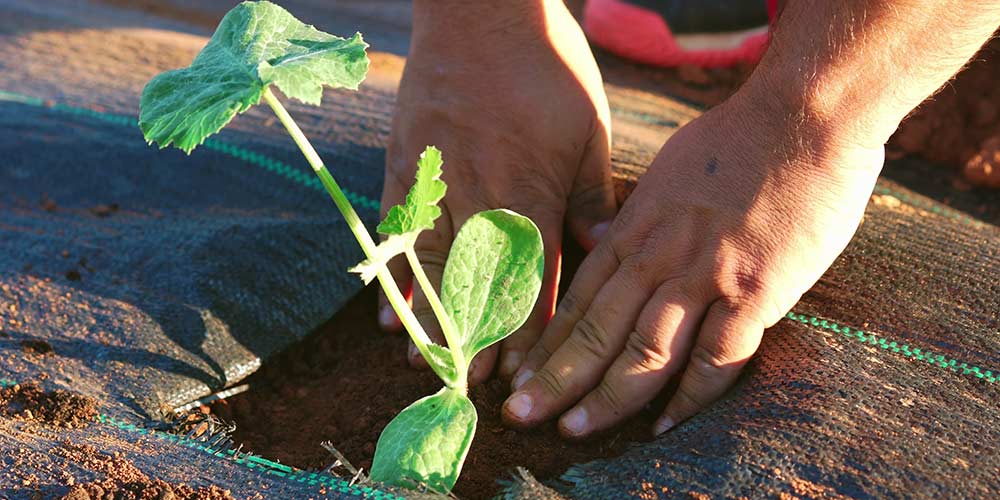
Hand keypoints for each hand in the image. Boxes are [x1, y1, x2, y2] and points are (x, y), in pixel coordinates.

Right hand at [380, 0, 616, 383]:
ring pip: (434, 266)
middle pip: (478, 283)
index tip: (519, 372)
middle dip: (476, 339)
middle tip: (470, 388)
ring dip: (432, 319)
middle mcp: (480, 196)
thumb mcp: (587, 126)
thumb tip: (601, 246)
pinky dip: (395, 272)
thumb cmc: (546, 66)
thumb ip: (590, 193)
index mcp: (531, 191)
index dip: (524, 330)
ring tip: (428, 363)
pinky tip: (391, 310)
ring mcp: (436, 182)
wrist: (481, 12)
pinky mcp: (405, 166)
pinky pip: (397, 230)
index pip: (531, 277)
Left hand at [502, 87, 885, 436]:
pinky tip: (664, 424)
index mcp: (636, 229)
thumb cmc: (738, 139)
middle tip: (518, 418)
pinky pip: (717, 358)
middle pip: (596, 332)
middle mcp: (660, 256)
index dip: (545, 344)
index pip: (578, 299)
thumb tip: (618, 241)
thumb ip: (642, 218)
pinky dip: (690, 397)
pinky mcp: (757, 292)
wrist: (805, 115)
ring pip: (644, 351)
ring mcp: (707, 276)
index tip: (517, 376)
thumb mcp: (667, 173)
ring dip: (606, 397)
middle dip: (554, 380)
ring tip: (573, 431)